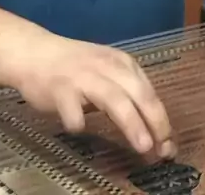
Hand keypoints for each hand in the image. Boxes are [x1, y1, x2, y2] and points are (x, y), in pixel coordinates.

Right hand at [11, 32, 175, 159]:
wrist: (34, 53)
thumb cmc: (75, 68)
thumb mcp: (107, 72)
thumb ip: (127, 97)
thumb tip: (153, 132)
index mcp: (122, 64)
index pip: (149, 93)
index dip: (162, 120)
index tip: (169, 146)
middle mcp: (107, 67)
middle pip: (138, 94)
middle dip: (155, 122)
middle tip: (164, 150)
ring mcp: (83, 77)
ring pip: (113, 98)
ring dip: (131, 122)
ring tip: (143, 145)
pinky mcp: (60, 88)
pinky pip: (71, 107)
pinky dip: (77, 120)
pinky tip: (79, 128)